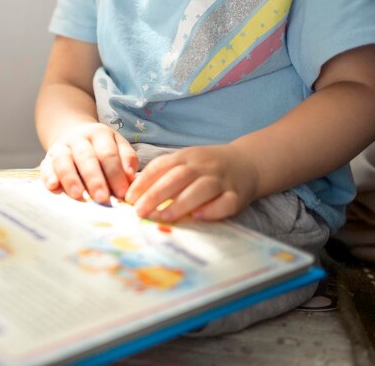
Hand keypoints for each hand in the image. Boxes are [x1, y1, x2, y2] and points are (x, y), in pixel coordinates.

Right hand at [40, 123, 137, 202]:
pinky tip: (53, 187)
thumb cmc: (101, 146)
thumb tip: (130, 178)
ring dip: (71, 179)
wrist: (73, 132)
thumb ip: (127, 159)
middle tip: (102, 198)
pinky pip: (46, 166)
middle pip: (86, 158)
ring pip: (64, 161)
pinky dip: (49, 176)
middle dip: (95, 179)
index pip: (108, 154)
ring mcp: (61, 147)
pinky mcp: (47, 158)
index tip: (122, 193)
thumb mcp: (117, 145)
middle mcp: (79, 139)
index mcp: (100, 134)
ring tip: (78, 195)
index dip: (115, 174)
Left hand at [124, 144, 258, 221]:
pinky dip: (213, 210)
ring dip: (181, 203)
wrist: (246, 162)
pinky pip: (226, 202)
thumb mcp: (184, 161)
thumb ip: (163, 174)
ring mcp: (222, 179)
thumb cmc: (206, 167)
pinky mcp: (238, 194)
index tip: (129, 198)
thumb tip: (134, 195)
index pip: (162, 166)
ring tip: (164, 216)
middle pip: (179, 176)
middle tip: (140, 211)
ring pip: (202, 188)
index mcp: (186, 157)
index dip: (144, 182)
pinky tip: (199, 217)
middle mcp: (203, 166)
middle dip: (157, 194)